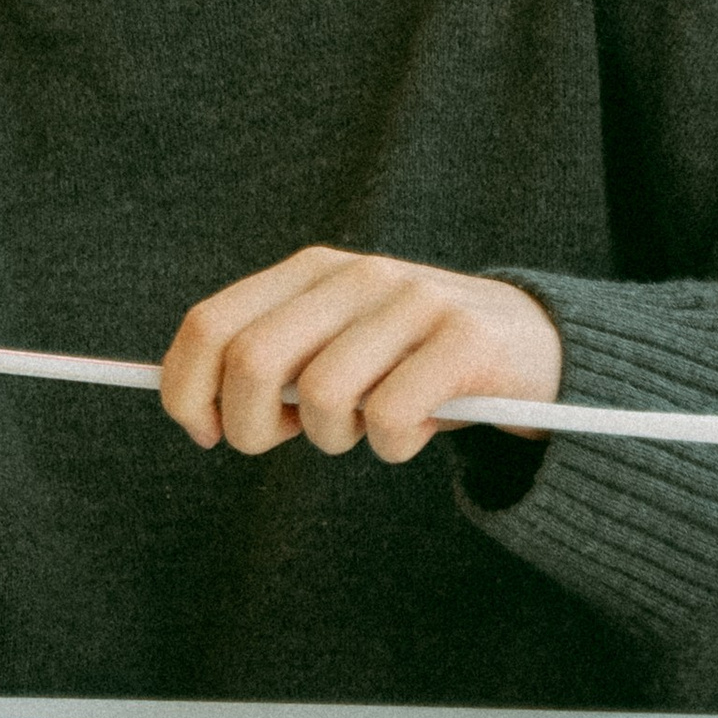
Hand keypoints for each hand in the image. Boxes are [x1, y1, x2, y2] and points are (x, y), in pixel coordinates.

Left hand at [159, 247, 561, 465]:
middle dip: (247, 425)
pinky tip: (416, 429)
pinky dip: (391, 446)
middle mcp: (355, 276)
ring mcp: (411, 304)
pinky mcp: (463, 343)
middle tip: (277, 439)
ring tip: (365, 427)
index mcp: (310, 271)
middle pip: (251, 361)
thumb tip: (196, 410)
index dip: (187, 386)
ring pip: (321, 397)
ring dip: (332, 438)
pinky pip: (390, 420)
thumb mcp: (335, 344)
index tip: (202, 430)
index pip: (211, 322)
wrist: (530, 346)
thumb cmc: (410, 360)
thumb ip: (272, 361)